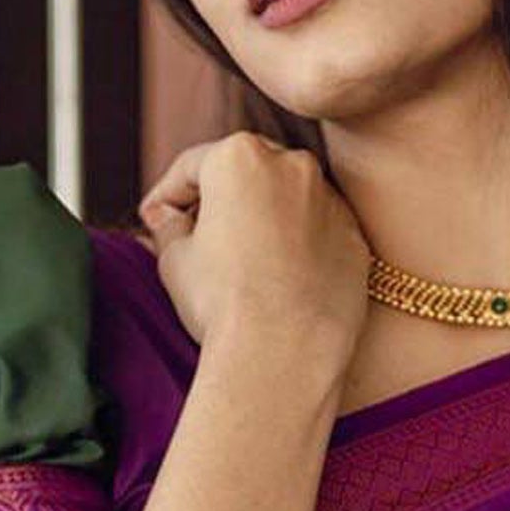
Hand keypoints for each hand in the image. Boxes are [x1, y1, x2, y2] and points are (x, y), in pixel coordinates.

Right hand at [137, 130, 371, 361]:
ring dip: (262, 222)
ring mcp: (332, 202)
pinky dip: (298, 248)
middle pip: (246, 174)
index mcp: (240, 156)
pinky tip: (278, 282)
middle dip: (218, 201)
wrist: (283, 354)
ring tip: (239, 264)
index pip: (193, 167)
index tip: (153, 219)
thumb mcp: (174, 258)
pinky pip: (318, 235)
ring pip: (287, 202)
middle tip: (193, 236)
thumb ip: (169, 225)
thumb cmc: (221, 301)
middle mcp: (294, 166)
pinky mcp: (356, 241)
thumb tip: (167, 217)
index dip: (166, 194)